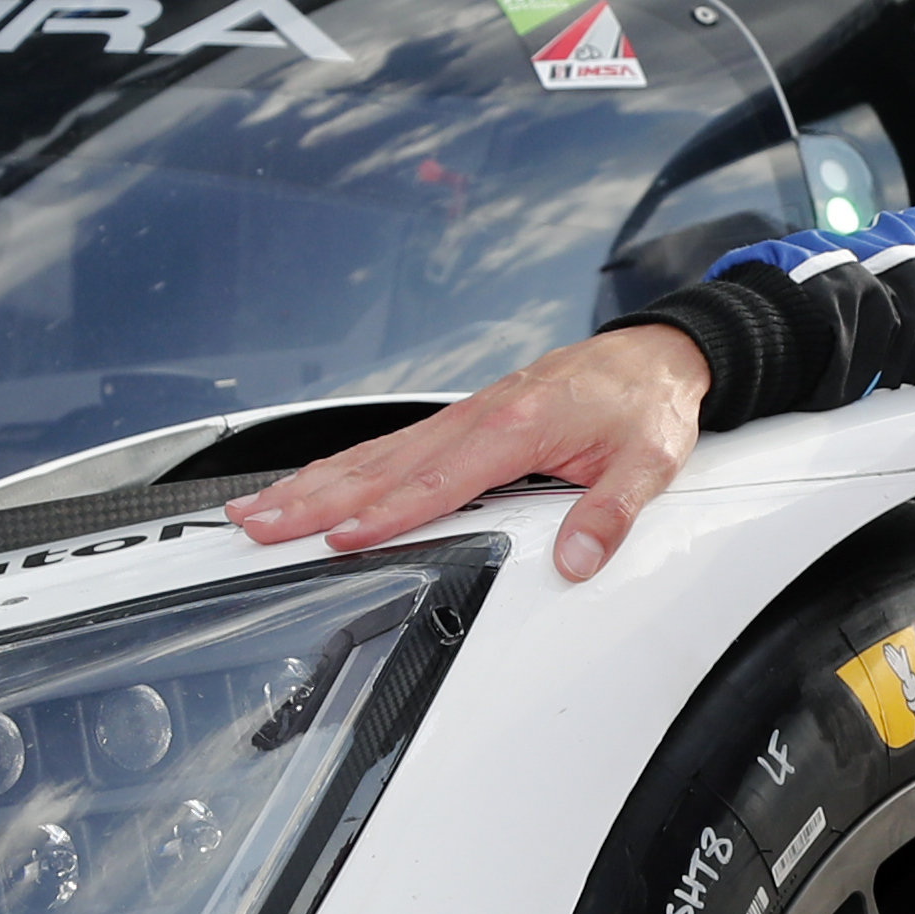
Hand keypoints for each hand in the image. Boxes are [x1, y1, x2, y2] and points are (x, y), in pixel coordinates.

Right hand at [225, 324, 711, 581]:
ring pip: (375, 455)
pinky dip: (344, 469)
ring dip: (313, 484)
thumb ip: (610, 514)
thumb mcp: (648, 463)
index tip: (342, 536)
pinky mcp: (464, 421)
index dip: (387, 513)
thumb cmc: (646, 403)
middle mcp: (479, 417)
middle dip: (316, 499)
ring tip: (258, 509)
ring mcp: (464, 417)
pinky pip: (391, 448)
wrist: (656, 354)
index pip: (438, 481)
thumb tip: (577, 559)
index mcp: (517, 427)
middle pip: (382, 467)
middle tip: (258, 523)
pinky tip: (312, 487)